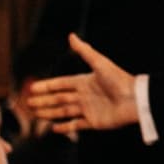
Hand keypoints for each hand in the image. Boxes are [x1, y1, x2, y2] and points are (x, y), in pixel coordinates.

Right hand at [24, 34, 139, 132]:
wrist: (135, 100)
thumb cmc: (119, 80)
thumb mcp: (100, 63)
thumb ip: (84, 51)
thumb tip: (71, 35)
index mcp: (84, 82)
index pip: (61, 84)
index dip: (46, 86)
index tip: (32, 87)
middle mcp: (84, 96)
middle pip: (59, 99)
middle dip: (43, 100)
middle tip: (27, 103)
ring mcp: (88, 110)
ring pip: (64, 111)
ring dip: (49, 112)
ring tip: (35, 114)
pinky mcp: (94, 122)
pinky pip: (76, 125)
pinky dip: (65, 128)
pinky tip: (53, 128)